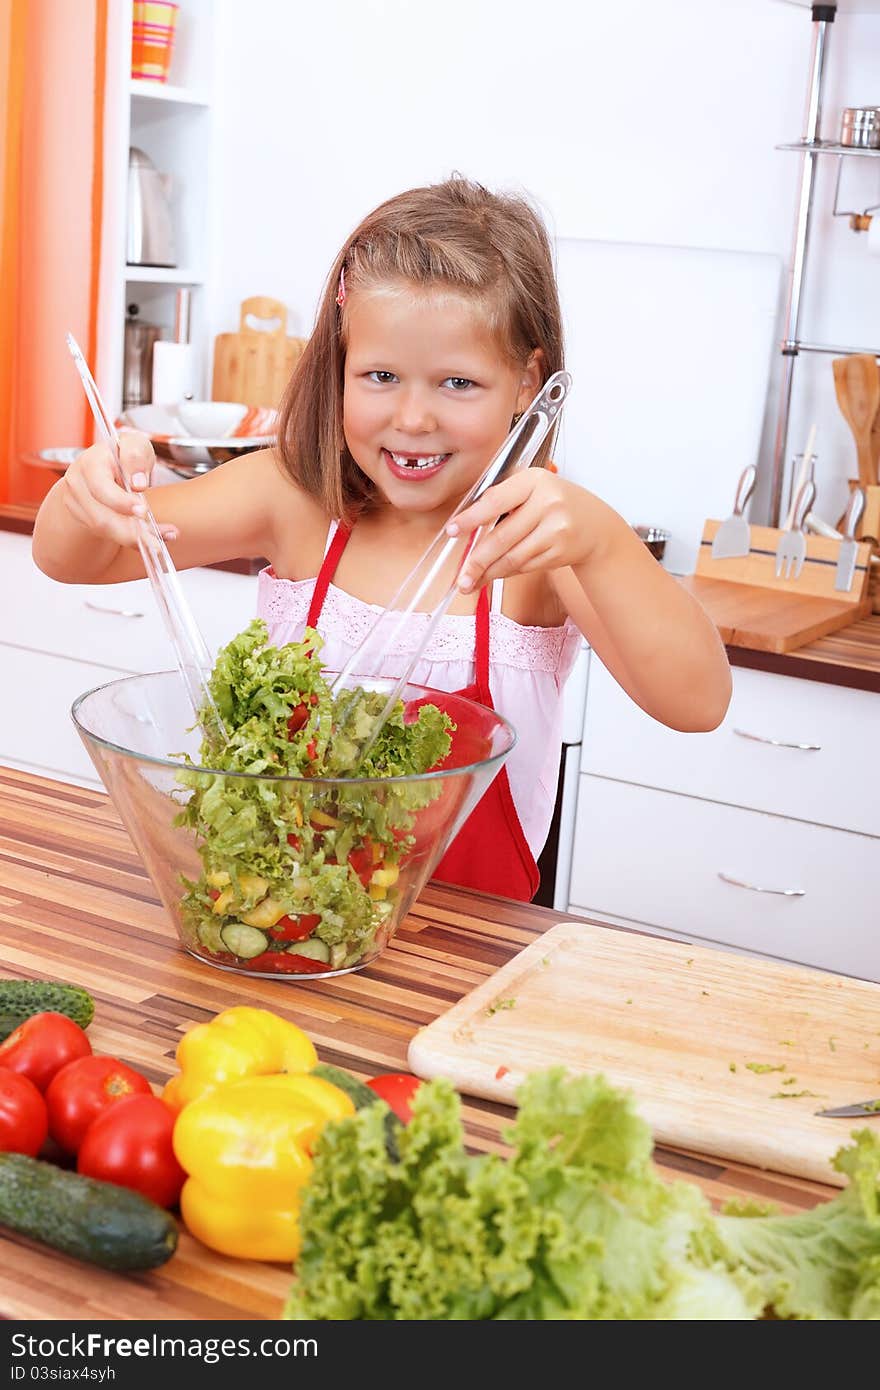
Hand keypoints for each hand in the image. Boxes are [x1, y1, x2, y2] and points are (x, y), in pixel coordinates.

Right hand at [61, 430, 177, 548]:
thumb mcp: (136, 444)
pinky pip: (108, 535)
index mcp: (90, 463)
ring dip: (134, 539)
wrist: (106, 464)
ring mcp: (77, 504)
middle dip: (130, 531)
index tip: (143, 510)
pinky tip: (152, 540)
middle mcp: (78, 484)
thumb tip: (138, 484)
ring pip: (104, 531)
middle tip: (155, 541)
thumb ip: (136, 457)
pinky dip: (132, 540)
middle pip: (100, 517)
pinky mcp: (84, 518)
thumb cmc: (123, 453)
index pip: (100, 486)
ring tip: (160, 541)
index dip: (120, 502)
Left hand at [447, 469, 592, 590]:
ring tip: (470, 581)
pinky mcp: (559, 552)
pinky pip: (524, 566)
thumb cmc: (556, 504)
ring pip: (512, 557)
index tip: (452, 530)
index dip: (471, 518)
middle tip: (459, 575)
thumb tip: (465, 525)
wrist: (596, 526)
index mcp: (534, 480)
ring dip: (488, 573)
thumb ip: (502, 499)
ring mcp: (556, 529)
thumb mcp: (533, 489)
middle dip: (476, 560)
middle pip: (501, 537)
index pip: (495, 500)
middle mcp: (548, 503)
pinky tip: (494, 574)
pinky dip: (505, 572)